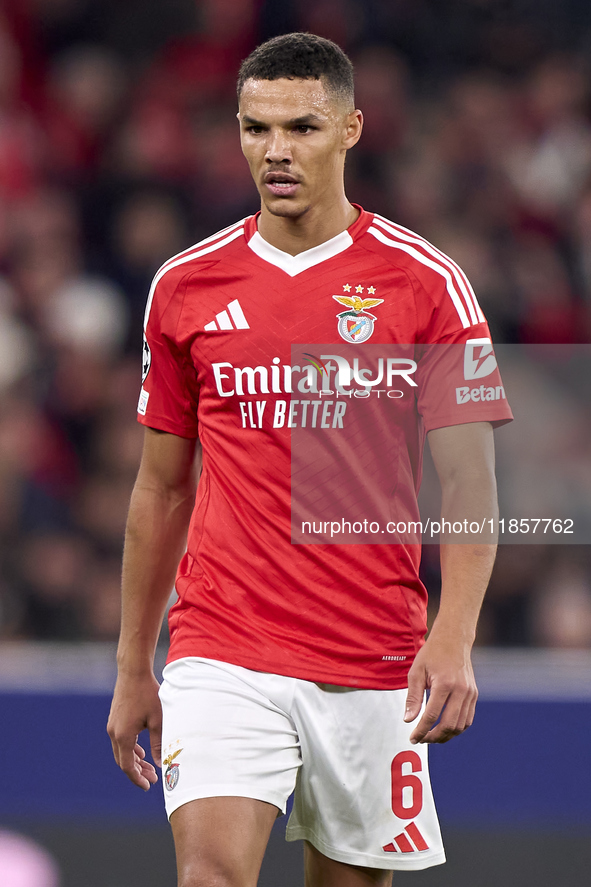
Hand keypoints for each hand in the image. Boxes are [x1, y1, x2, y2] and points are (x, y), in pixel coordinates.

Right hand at [107, 671, 162, 789]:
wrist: (133, 672)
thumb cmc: (148, 694)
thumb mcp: (158, 720)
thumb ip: (158, 744)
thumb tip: (160, 764)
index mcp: (123, 736)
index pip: (127, 766)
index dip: (137, 778)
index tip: (148, 786)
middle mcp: (114, 733)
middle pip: (123, 760)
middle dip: (137, 771)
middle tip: (152, 779)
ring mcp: (113, 725)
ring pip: (121, 751)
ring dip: (134, 760)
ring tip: (149, 767)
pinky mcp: (115, 718)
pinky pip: (121, 740)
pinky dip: (130, 749)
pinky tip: (141, 751)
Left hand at [403, 630, 477, 743]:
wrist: (453, 639)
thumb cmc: (432, 654)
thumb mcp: (416, 672)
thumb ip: (413, 698)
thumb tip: (408, 720)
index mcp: (444, 683)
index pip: (432, 715)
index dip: (421, 730)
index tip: (413, 738)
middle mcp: (461, 690)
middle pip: (448, 725)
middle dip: (433, 737)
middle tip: (421, 739)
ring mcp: (470, 693)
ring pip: (460, 725)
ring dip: (446, 735)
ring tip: (431, 736)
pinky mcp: (474, 694)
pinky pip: (467, 719)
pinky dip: (456, 728)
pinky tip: (444, 728)